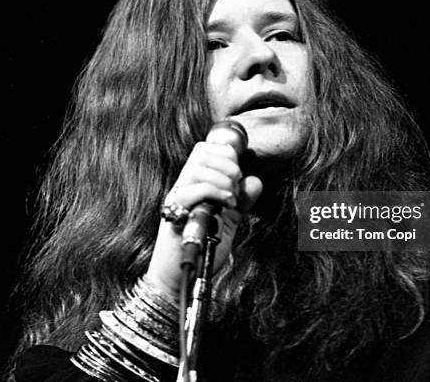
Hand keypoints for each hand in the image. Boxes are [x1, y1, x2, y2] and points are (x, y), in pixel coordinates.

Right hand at [146, 141, 262, 297]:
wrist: (178, 278)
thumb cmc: (200, 249)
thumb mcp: (227, 222)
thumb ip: (240, 202)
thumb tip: (254, 181)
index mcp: (194, 184)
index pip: (205, 150)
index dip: (226, 154)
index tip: (238, 175)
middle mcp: (183, 187)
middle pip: (201, 152)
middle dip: (227, 164)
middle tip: (235, 186)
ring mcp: (177, 199)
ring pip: (196, 168)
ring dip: (222, 179)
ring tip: (230, 198)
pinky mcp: (174, 213)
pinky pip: (191, 190)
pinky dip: (214, 193)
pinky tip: (225, 206)